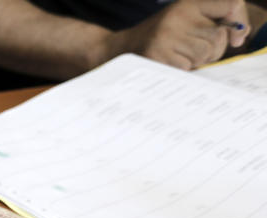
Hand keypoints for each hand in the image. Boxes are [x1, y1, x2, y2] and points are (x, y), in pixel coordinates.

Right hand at [109, 0, 249, 69]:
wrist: (118, 51)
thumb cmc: (158, 40)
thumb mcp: (183, 22)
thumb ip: (211, 25)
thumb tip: (238, 35)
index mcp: (187, 4)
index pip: (230, 4)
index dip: (237, 21)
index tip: (235, 37)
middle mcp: (178, 15)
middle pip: (218, 37)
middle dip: (212, 50)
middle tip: (192, 52)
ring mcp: (167, 35)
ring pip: (205, 53)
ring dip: (196, 61)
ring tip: (178, 57)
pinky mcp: (158, 54)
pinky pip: (188, 67)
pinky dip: (182, 70)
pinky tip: (168, 64)